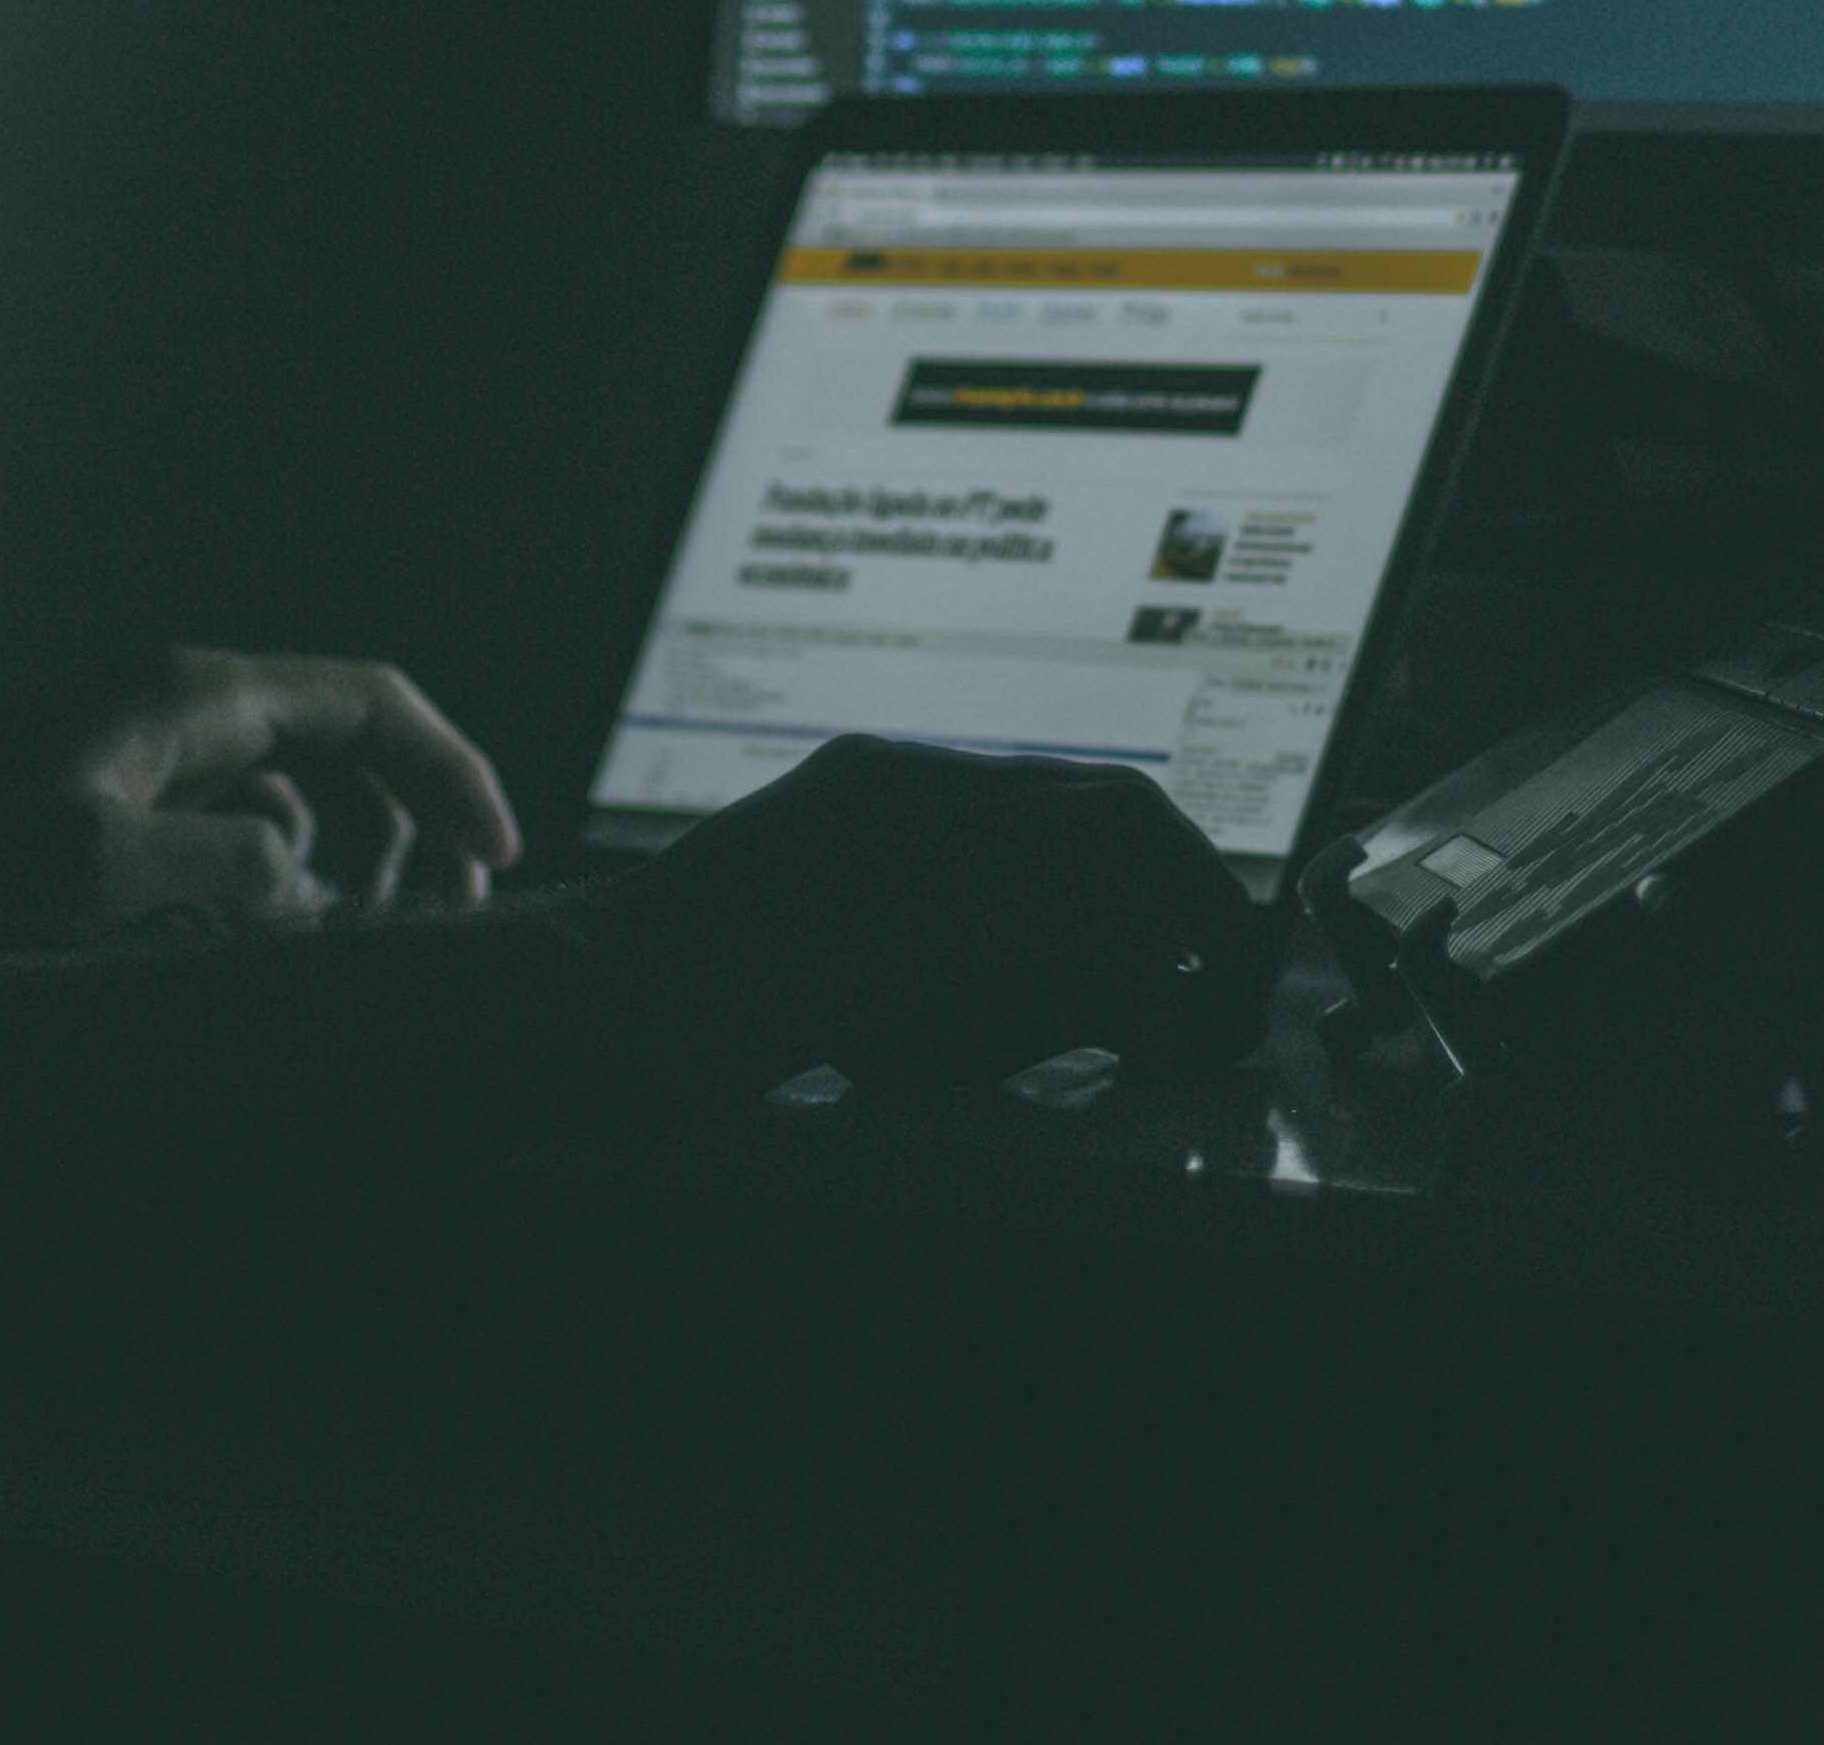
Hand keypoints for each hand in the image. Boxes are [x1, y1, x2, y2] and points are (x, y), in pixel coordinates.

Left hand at [0, 644, 524, 947]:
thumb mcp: (93, 869)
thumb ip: (226, 866)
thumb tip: (310, 880)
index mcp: (193, 698)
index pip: (371, 703)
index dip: (450, 772)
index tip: (495, 858)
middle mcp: (181, 709)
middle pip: (346, 743)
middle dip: (413, 819)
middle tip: (450, 916)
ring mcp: (144, 754)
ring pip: (294, 791)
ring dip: (347, 857)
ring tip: (360, 941)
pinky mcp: (111, 805)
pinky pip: (231, 829)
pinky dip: (274, 877)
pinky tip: (263, 940)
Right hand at [575, 734, 1272, 1107]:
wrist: (595, 988)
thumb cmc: (671, 988)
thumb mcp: (794, 917)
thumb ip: (886, 920)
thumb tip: (992, 983)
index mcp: (878, 779)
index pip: (1049, 787)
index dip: (1131, 852)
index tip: (1170, 917)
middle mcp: (914, 782)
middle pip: (1111, 793)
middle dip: (1190, 875)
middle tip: (1227, 956)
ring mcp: (927, 831)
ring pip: (1128, 829)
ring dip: (1197, 911)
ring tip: (1222, 991)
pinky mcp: (938, 904)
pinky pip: (1099, 919)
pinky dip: (1150, 981)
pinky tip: (1149, 1045)